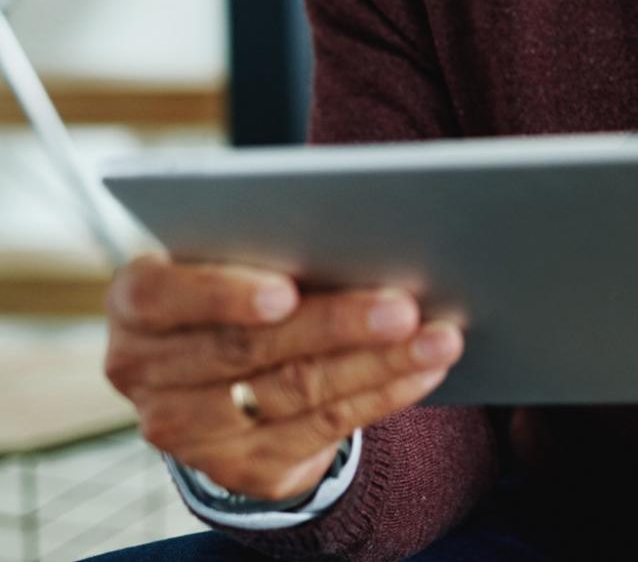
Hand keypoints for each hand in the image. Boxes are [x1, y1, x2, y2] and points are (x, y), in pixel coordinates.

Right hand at [104, 253, 463, 502]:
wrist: (226, 372)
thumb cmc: (244, 280)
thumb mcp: (237, 256)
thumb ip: (271, 242)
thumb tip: (367, 229)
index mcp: (137, 303)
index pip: (164, 296)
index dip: (223, 295)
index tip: (285, 290)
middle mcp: (146, 371)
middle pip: (248, 349)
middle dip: (336, 326)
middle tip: (405, 307)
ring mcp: (189, 429)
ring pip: (294, 391)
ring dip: (379, 363)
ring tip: (440, 337)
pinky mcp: (241, 467)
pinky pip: (321, 428)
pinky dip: (383, 394)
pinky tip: (425, 370)